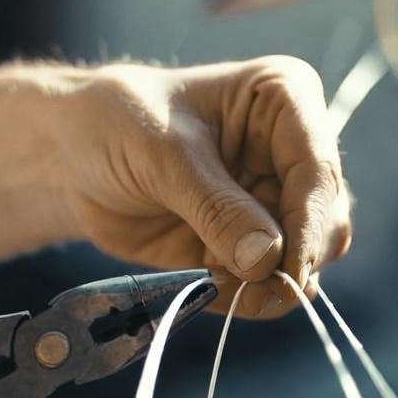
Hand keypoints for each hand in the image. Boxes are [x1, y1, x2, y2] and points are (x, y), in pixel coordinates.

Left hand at [56, 56, 352, 317]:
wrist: (72, 156)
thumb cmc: (118, 123)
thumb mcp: (163, 155)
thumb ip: (216, 207)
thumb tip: (267, 259)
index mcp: (285, 100)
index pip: (317, 169)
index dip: (311, 223)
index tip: (293, 267)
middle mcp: (292, 152)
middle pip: (326, 221)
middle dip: (295, 259)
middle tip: (254, 285)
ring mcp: (274, 202)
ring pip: (305, 260)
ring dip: (271, 285)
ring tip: (221, 285)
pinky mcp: (250, 246)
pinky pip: (267, 285)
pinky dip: (246, 296)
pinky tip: (208, 287)